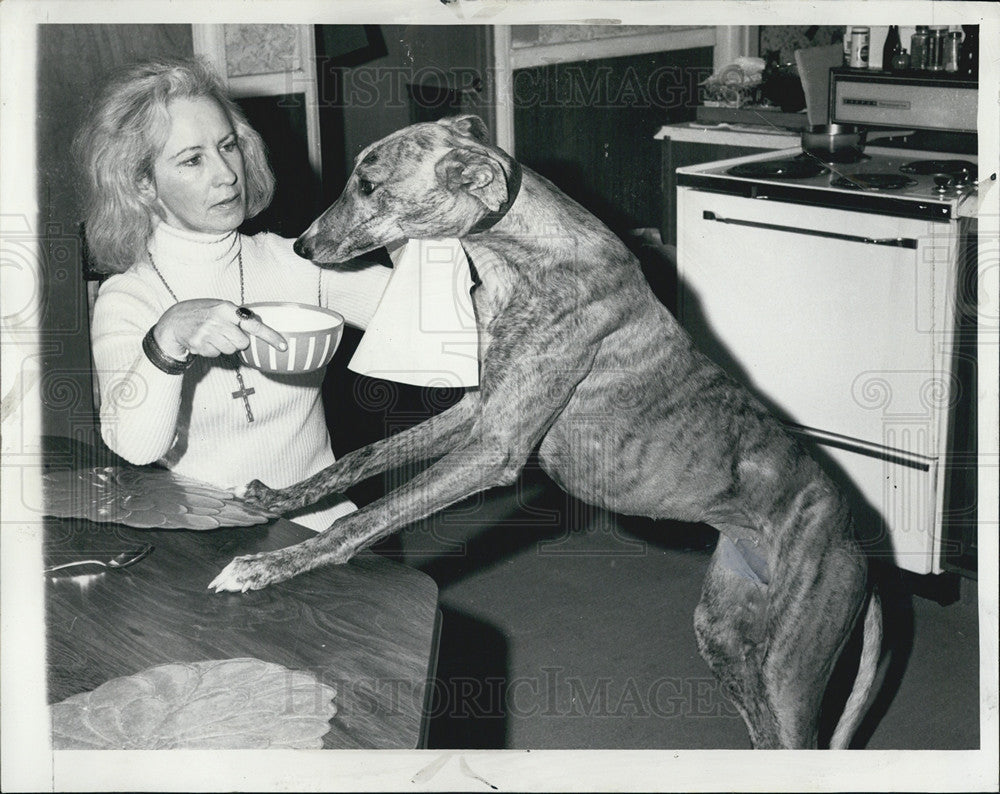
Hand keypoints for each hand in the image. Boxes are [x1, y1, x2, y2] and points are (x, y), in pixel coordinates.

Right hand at [153, 299, 285, 358]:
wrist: (174, 321)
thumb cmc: (203, 313)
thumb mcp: (220, 307)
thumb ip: (238, 316)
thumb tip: (259, 327)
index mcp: (226, 308)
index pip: (253, 324)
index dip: (270, 336)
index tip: (283, 346)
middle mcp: (217, 320)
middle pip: (242, 343)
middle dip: (237, 341)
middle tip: (225, 333)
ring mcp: (207, 333)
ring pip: (230, 350)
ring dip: (225, 346)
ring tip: (212, 336)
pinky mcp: (199, 345)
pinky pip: (217, 355)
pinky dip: (212, 350)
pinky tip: (204, 341)